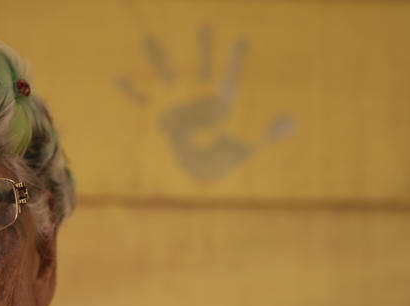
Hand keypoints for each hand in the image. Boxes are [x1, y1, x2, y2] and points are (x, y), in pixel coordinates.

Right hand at [118, 25, 294, 181]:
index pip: (229, 77)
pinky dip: (129, 90)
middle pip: (200, 67)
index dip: (235, 60)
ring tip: (149, 37)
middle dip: (203, 47)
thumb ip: (269, 135)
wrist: (191, 179)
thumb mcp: (246, 149)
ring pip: (167, 75)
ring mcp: (175, 106)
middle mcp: (197, 99)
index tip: (241, 40)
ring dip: (158, 57)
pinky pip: (141, 101)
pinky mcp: (158, 118)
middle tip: (206, 23)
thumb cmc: (218, 163)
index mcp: (220, 104)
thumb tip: (293, 122)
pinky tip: (116, 77)